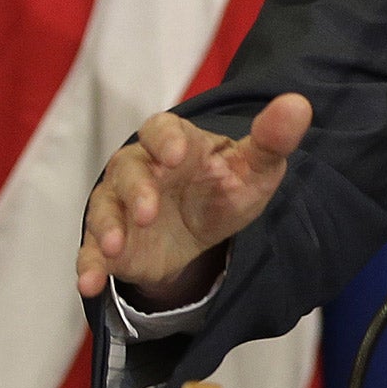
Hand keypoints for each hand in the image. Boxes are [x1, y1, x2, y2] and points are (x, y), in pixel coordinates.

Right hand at [74, 93, 311, 307]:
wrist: (203, 232)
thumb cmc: (227, 186)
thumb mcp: (255, 168)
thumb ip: (273, 139)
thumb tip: (298, 104)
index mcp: (176, 142)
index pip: (161, 129)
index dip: (165, 139)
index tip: (177, 154)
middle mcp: (140, 168)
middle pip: (128, 169)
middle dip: (136, 189)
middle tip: (150, 211)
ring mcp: (120, 205)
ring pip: (104, 208)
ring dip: (106, 226)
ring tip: (115, 246)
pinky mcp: (111, 242)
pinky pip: (93, 251)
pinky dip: (88, 266)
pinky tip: (88, 283)